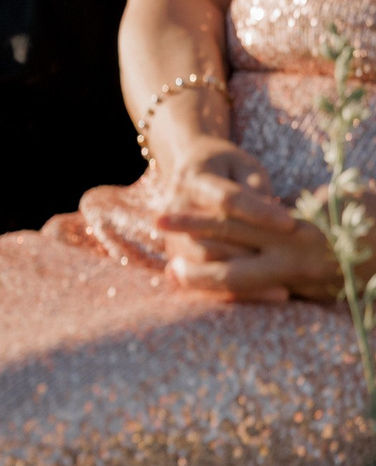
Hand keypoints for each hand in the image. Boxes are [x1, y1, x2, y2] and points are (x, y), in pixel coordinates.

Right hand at [149, 137, 341, 302]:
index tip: (291, 224)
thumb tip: (275, 215)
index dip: (259, 212)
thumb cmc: (224, 166)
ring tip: (284, 292)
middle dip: (251, 256)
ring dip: (243, 281)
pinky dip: (232, 293)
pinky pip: (204, 281)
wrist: (186, 167)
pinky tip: (260, 299)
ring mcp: (172, 234)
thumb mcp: (242, 165)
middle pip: (213, 238)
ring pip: (207, 264)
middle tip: (292, 269)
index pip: (228, 200)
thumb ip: (256, 187)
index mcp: (195, 179)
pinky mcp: (176, 254)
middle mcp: (177, 208)